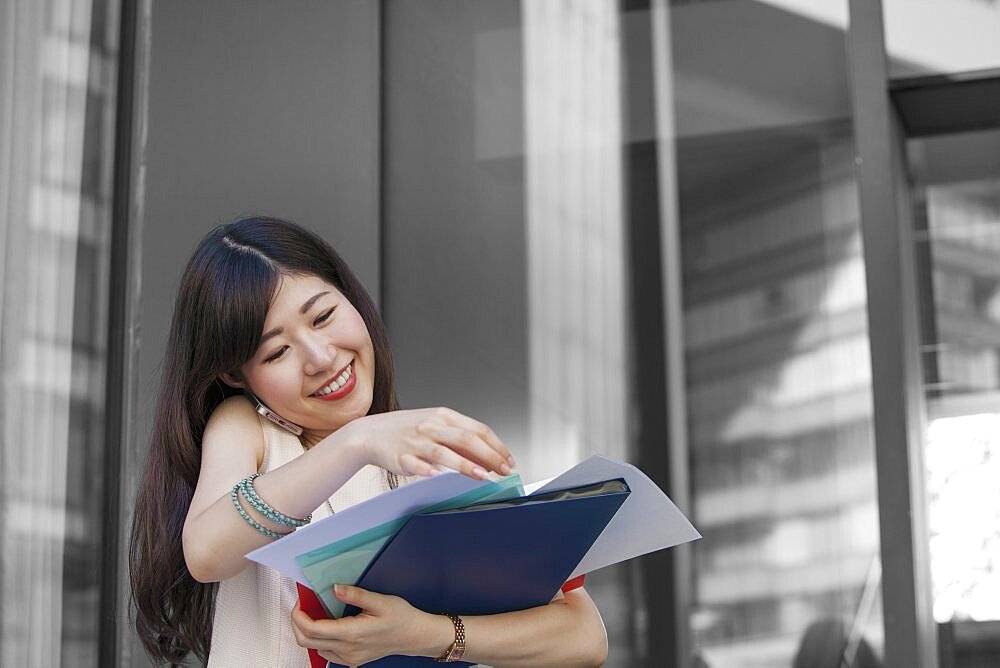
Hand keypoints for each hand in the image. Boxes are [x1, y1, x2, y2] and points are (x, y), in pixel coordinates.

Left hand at [291, 584, 447, 665]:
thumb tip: (335, 588)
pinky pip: (326, 652)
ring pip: (314, 648)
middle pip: (307, 641)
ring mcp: (349, 658)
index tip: (300, 602)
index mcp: (352, 633)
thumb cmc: (401, 618)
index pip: (312, 629)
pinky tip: (327, 626)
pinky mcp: (351, 660)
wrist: (414, 636)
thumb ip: (356, 594)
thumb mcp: (380, 600)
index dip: (299, 615)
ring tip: (314, 614)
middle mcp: (348, 649)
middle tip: (302, 607)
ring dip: (308, 631)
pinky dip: (319, 640)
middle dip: (298, 623)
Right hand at [341, 407, 515, 479]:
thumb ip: (460, 440)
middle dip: (488, 455)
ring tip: (482, 476)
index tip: (508, 460)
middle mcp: (432, 426)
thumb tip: (488, 457)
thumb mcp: (436, 427)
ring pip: (444, 452)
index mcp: (443, 416)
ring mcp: (416, 441)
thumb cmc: (408, 431)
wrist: (371, 433)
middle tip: (504, 470)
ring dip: (465, 464)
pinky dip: (427, 470)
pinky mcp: (401, 456)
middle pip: (465, 439)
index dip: (496, 445)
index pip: (477, 429)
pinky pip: (416, 464)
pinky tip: (438, 476)